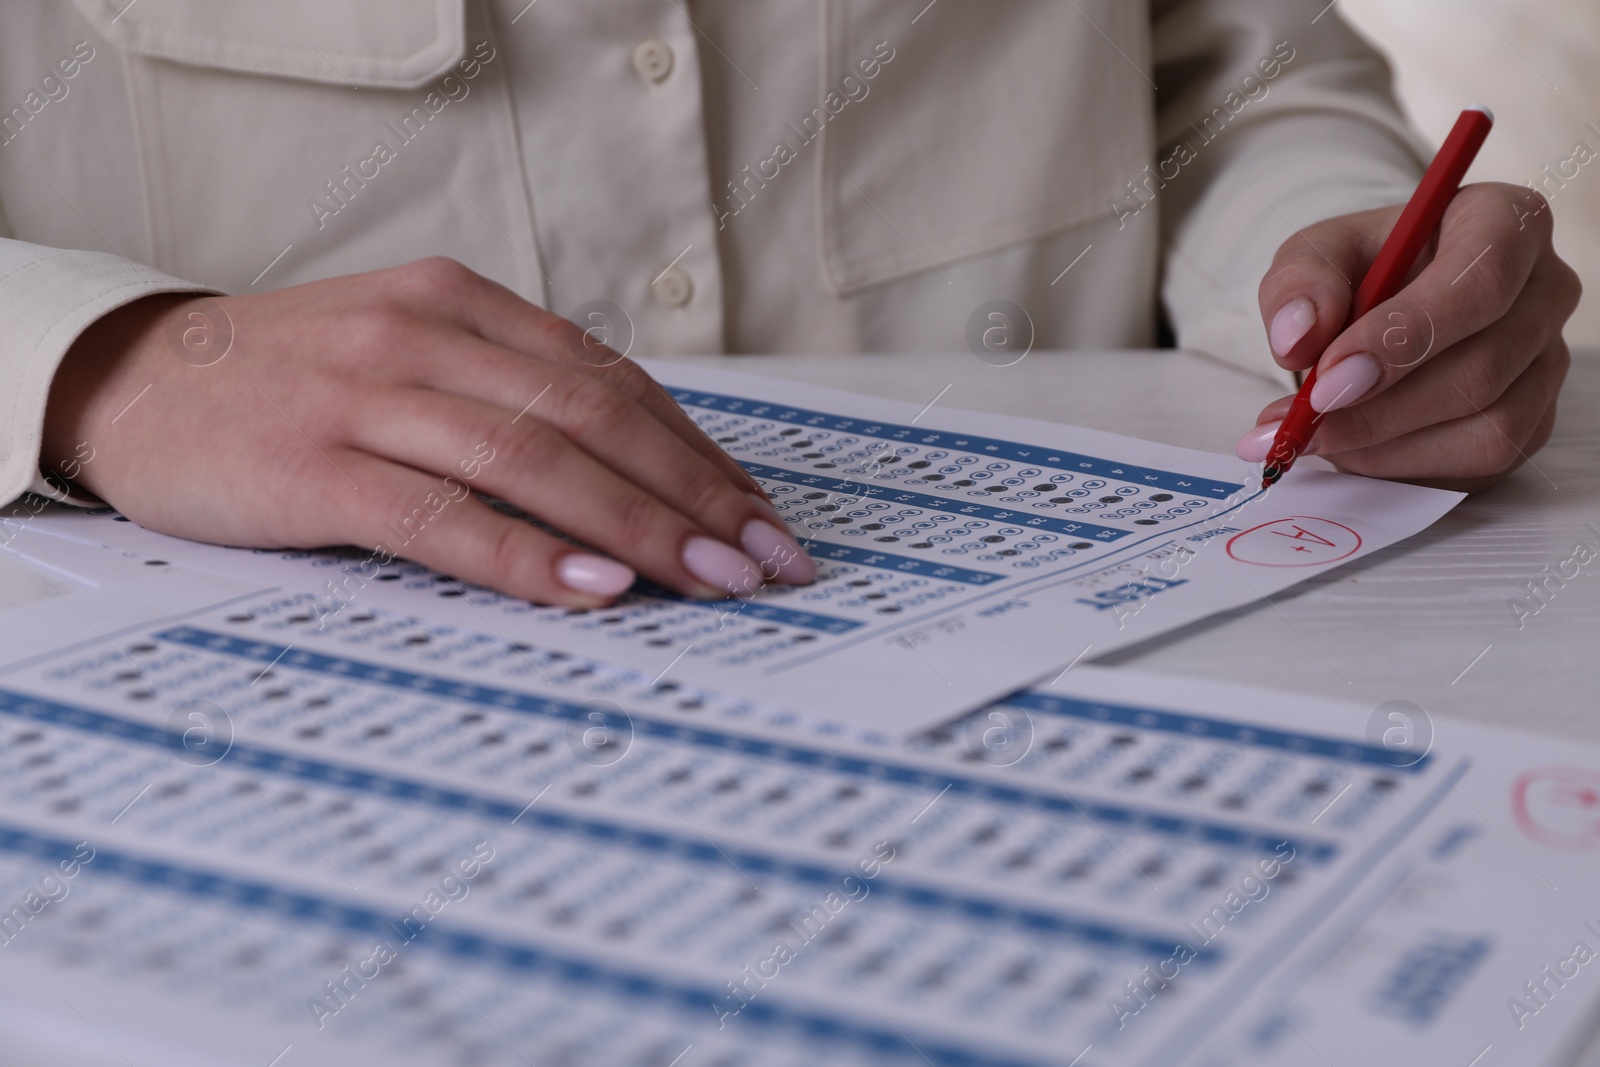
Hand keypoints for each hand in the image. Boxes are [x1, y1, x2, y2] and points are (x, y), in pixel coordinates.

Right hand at [42, 257, 814, 605]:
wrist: (133, 382)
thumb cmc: (295, 385)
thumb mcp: (410, 356)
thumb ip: (509, 395)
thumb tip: (636, 477)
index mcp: (462, 302)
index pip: (611, 380)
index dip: (698, 451)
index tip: (761, 513)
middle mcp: (426, 333)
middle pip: (594, 416)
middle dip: (697, 494)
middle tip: (768, 559)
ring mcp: (368, 395)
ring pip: (533, 460)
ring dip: (640, 526)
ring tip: (715, 580)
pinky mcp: (313, 465)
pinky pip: (440, 515)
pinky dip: (525, 553)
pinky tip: (593, 587)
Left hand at [1238, 183, 1580, 491]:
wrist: (1381, 310)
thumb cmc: (1362, 271)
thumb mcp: (1315, 256)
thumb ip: (1299, 285)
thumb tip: (1298, 338)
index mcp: (1504, 222)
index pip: (1479, 282)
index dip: (1403, 336)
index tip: (1329, 376)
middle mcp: (1544, 289)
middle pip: (1483, 366)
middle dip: (1381, 408)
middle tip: (1305, 421)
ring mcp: (1547, 360)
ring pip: (1488, 426)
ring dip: (1388, 444)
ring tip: (1318, 433)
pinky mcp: (1534, 420)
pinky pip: (1480, 461)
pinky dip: (1404, 465)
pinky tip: (1354, 447)